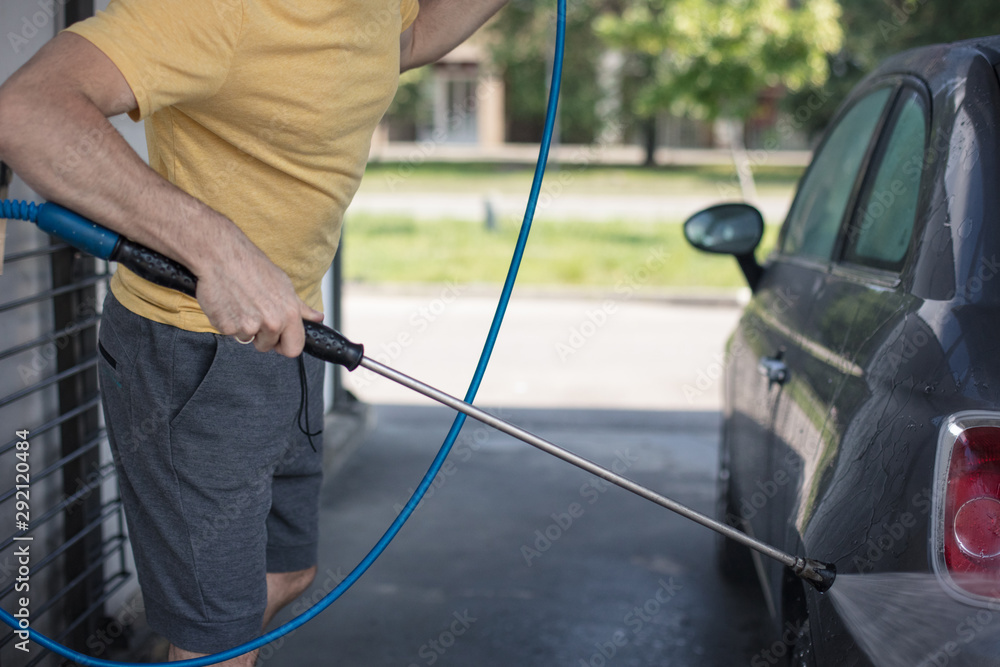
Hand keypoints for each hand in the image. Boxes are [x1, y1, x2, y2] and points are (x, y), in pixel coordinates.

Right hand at [195, 232, 322, 357]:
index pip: (294, 349)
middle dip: (261, 336)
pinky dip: (227, 322)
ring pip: (247, 339)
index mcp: (289, 313)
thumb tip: (317, 318)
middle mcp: (272, 322)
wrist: (221, 255)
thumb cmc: (251, 266)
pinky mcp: (227, 327)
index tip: (279, 339)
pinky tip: (228, 303)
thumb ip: (300, 307)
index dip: (285, 345)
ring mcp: (249, 326)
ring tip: (240, 303)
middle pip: (267, 346)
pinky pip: (229, 333)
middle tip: (254, 313)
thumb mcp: (283, 284)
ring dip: (243, 327)